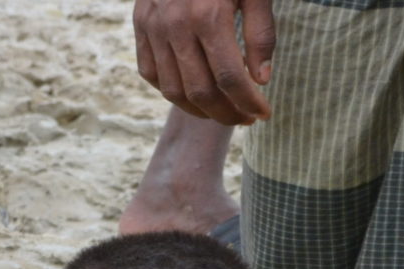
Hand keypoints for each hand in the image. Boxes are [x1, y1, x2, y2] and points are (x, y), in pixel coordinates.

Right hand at [134, 0, 274, 122]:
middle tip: (246, 118)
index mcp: (208, 15)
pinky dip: (171, 92)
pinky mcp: (139, 24)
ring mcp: (153, 26)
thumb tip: (260, 80)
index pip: (231, 78)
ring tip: (222, 112)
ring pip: (174, 90)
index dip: (249, 103)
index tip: (264, 114)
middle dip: (227, 114)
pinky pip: (151, 73)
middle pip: (201, 92)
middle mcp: (176, 25)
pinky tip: (193, 94)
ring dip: (200, 110)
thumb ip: (261, 32)